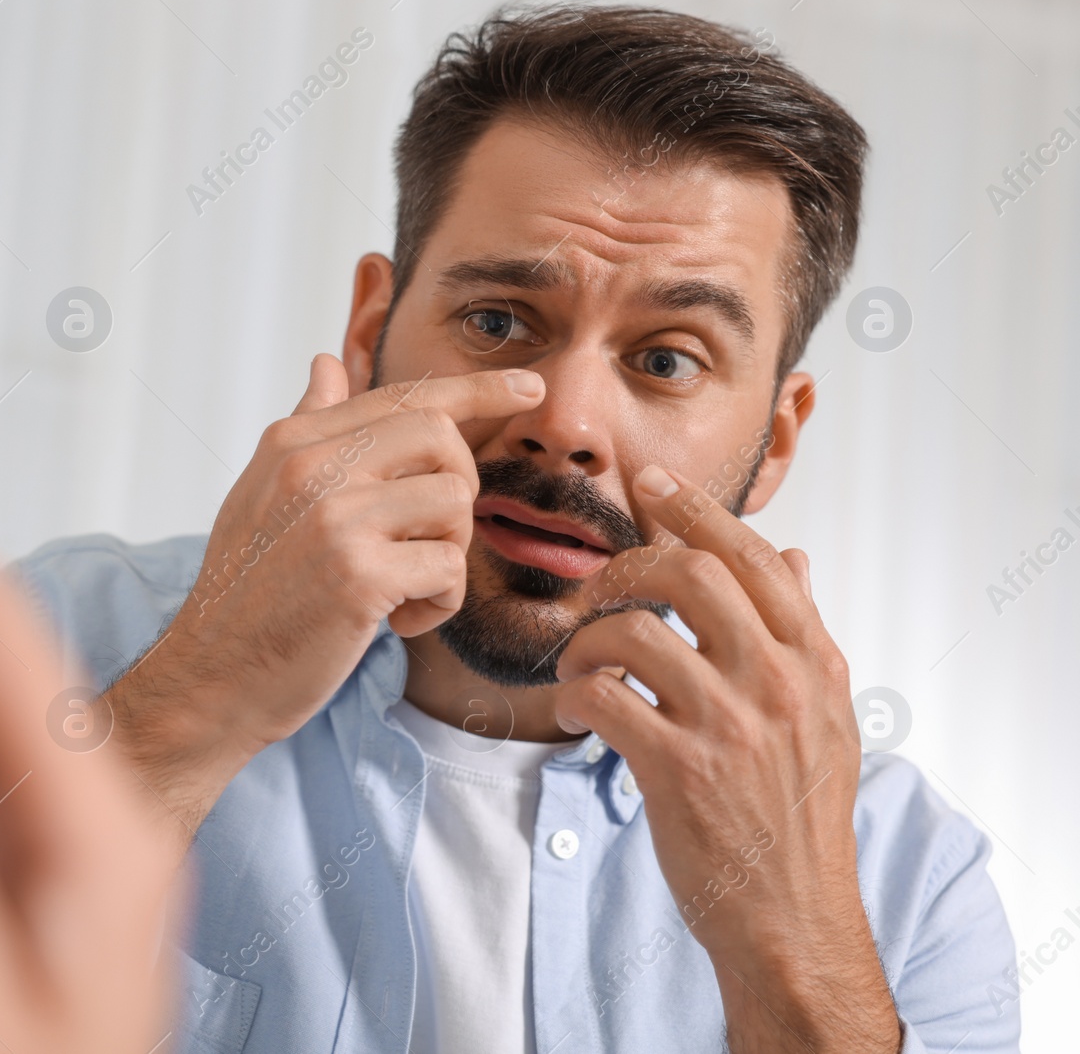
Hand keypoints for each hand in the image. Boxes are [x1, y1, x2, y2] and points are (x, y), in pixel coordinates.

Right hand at [105, 354, 544, 839]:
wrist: (212, 677)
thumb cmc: (246, 591)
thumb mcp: (262, 493)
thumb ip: (307, 426)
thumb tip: (327, 362)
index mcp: (293, 443)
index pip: (403, 396)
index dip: (477, 389)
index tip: (530, 387)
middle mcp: (311, 467)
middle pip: (440, 437)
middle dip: (458, 487)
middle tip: (429, 537)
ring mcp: (335, 520)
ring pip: (453, 504)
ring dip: (447, 555)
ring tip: (403, 588)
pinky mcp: (360, 578)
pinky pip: (449, 568)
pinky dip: (438, 604)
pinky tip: (396, 622)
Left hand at [552, 464, 896, 1052]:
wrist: (790, 916)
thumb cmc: (798, 815)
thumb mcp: (827, 717)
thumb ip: (803, 632)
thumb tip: (796, 556)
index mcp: (814, 662)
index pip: (754, 556)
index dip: (695, 508)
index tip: (650, 481)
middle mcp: (778, 683)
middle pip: (691, 574)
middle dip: (627, 567)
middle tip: (598, 589)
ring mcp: (730, 725)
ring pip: (634, 632)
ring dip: (586, 642)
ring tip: (576, 669)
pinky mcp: (678, 768)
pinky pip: (603, 696)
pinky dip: (572, 696)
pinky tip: (571, 714)